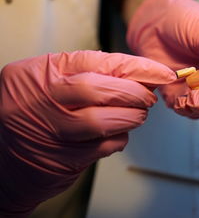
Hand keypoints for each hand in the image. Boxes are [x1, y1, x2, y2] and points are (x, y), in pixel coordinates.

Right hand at [0, 50, 174, 215]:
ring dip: (132, 117)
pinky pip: (104, 145)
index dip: (136, 67)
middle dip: (135, 93)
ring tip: (137, 114)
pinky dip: (120, 138)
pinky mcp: (64, 159)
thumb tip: (140, 76)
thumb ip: (90, 74)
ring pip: (106, 121)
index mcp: (41, 73)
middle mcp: (44, 99)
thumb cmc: (33, 112)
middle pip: (102, 90)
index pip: (98, 62)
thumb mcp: (50, 81)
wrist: (2, 156)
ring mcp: (53, 131)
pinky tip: (118, 133)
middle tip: (148, 97)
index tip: (160, 72)